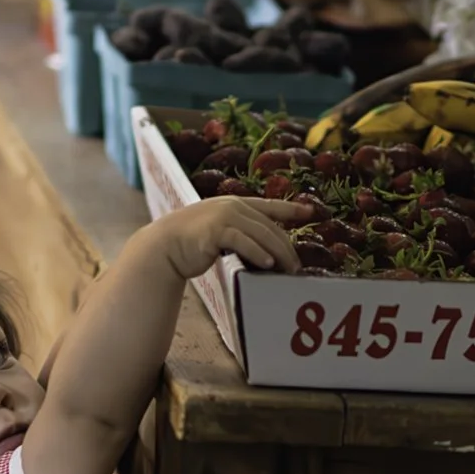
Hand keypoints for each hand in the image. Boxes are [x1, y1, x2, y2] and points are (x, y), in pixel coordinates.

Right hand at [150, 199, 310, 281]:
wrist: (164, 246)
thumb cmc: (191, 243)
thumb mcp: (218, 232)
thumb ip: (239, 235)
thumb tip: (263, 253)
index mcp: (235, 204)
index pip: (270, 206)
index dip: (291, 208)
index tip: (310, 211)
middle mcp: (233, 206)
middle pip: (270, 226)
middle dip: (286, 247)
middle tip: (296, 266)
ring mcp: (225, 217)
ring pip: (262, 234)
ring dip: (278, 253)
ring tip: (288, 269)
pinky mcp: (216, 231)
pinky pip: (244, 241)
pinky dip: (258, 253)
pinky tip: (268, 264)